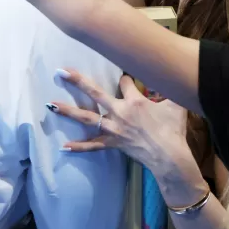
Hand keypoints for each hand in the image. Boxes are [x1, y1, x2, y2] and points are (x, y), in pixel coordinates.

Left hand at [49, 71, 194, 175]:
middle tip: (61, 72)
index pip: (124, 82)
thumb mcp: (176, 104)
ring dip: (68, 111)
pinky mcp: (113, 144)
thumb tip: (177, 76)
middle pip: (95, 93)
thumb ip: (172, 90)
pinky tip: (63, 146)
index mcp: (135, 100)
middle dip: (78, 81)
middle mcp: (119, 112)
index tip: (126, 77)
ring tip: (51, 104)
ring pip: (87, 117)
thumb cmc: (174, 130)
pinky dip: (79, 146)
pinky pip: (93, 146)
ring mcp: (114, 129)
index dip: (125, 78)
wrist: (170, 157)